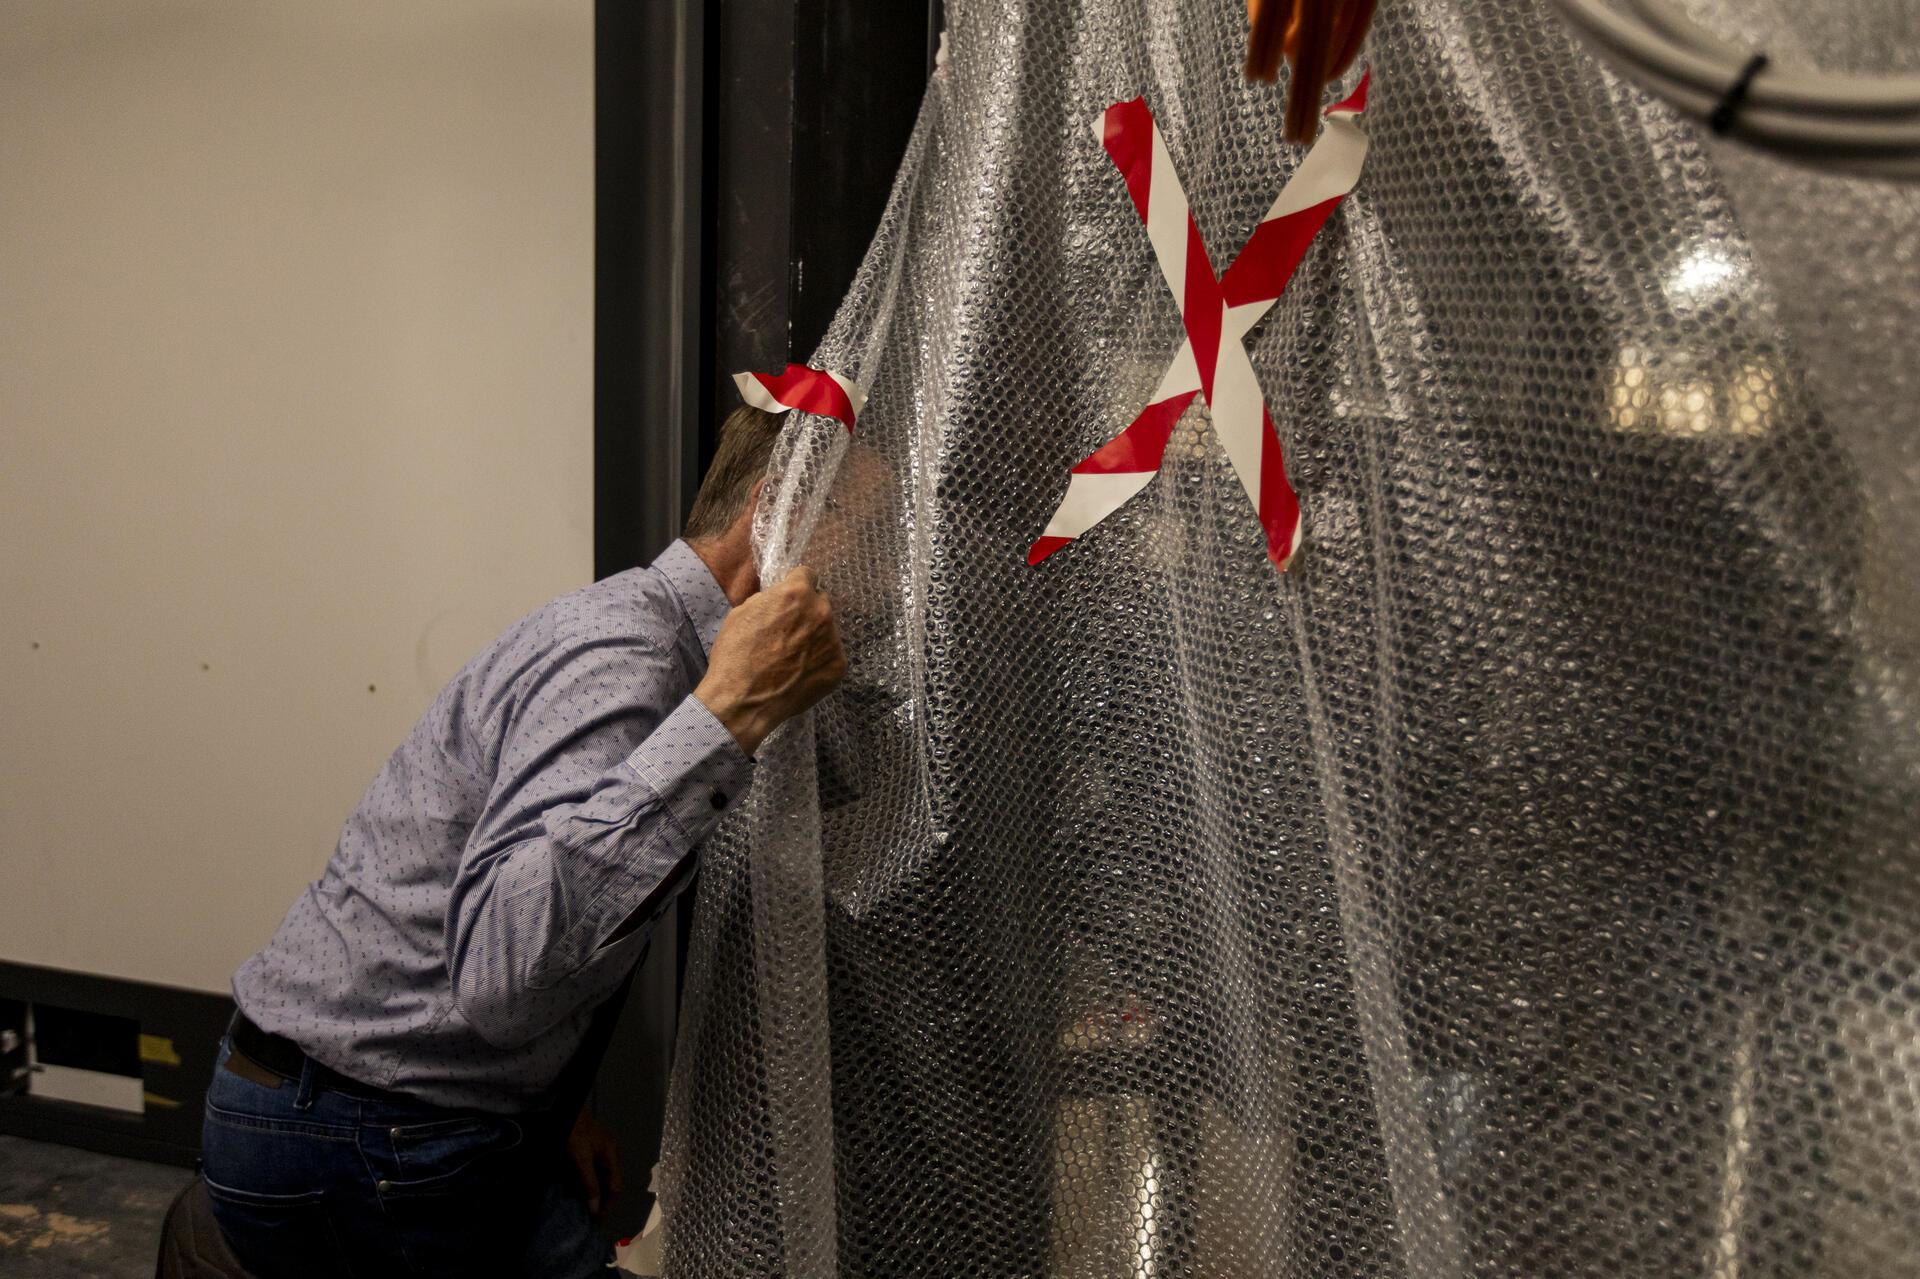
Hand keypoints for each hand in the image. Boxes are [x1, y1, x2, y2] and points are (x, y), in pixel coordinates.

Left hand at [567, 1109, 622, 1220]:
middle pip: (608, 1182)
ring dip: (591, 1191)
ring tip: (581, 1206)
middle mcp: (607, 1152)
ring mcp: (596, 1149)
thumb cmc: (574, 1132)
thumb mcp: (581, 1159)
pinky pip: (587, 1170)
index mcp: (611, 1154)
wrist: (562, 1108)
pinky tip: (574, 1188)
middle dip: (600, 1199)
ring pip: (597, 1176)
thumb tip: (595, 1209)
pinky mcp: (584, 1147)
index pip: (615, 1186)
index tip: (597, 1220)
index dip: (608, 1204)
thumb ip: (589, 1183)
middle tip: (589, 1216)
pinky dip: (583, 1181)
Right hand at [696, 565, 846, 754]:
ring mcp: (833, 641)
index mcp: (797, 593)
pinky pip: (831, 654)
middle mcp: (821, 612)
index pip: (807, 575)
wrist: (743, 701)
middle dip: (807, 610)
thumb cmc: (735, 655)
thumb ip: (770, 599)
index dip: (795, 586)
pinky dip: (819, 659)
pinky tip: (800, 671)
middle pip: (820, 601)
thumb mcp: (743, 612)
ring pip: (827, 629)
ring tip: (792, 655)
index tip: (789, 598)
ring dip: (814, 635)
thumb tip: (781, 597)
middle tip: (790, 630)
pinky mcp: (839, 666)